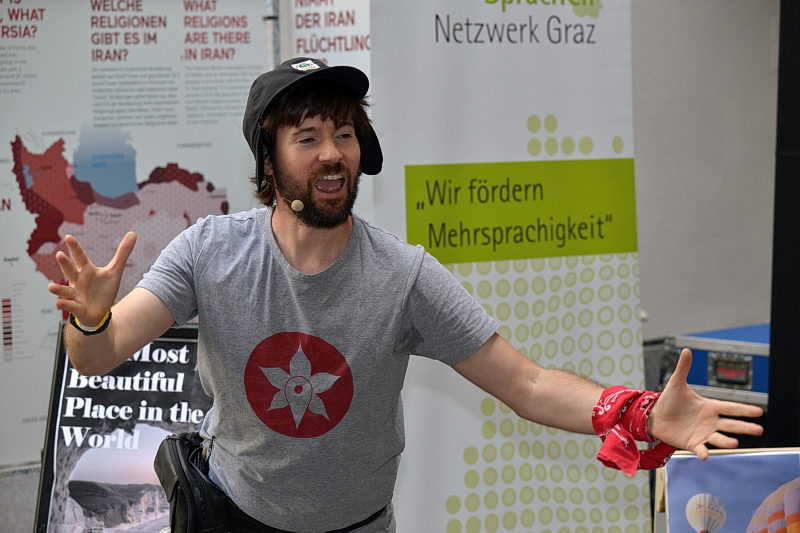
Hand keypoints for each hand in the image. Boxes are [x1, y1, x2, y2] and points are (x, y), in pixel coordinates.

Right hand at [47, 232, 136, 326]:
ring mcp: (75, 295)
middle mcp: (78, 281)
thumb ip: (122, 253)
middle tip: (59, 254)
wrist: (100, 312)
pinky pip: (70, 306)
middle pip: (70, 271)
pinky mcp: (77, 308)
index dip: (75, 248)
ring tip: (50, 287)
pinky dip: (65, 305)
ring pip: (65, 291)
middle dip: (65, 264)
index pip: (80, 257)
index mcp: (86, 270)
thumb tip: (133, 233)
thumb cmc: (104, 289)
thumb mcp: (115, 271)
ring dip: (58, 289)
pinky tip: (58, 303)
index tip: (68, 236)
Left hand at [648, 348, 763, 458]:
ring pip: (718, 438)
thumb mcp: (676, 383)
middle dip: (745, 427)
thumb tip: (686, 349)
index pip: (730, 408)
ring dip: (726, 441)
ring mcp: (702, 434)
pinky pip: (700, 448)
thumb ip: (683, 368)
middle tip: (759, 430)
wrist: (655, 416)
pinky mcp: (692, 444)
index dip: (744, 410)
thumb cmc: (669, 400)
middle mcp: (710, 422)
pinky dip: (703, 452)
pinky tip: (705, 455)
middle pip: (731, 424)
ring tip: (735, 443)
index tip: (760, 412)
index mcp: (710, 407)